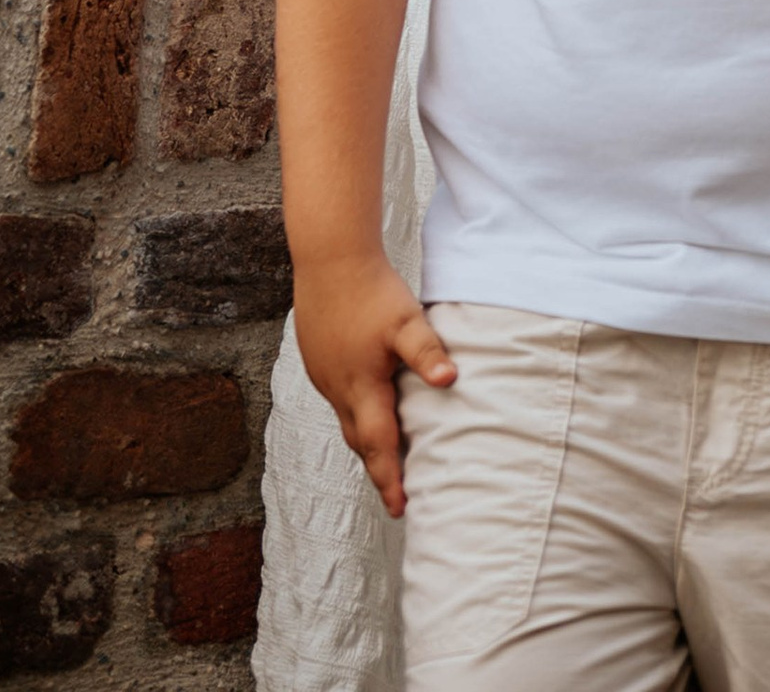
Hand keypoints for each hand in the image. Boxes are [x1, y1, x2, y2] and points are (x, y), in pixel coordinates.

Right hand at [292, 252, 455, 516]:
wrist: (329, 259)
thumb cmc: (371, 290)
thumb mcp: (405, 321)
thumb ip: (427, 352)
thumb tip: (450, 380)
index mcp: (362, 387)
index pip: (379, 446)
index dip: (390, 479)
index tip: (401, 509)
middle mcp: (339, 389)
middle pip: (360, 441)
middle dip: (378, 470)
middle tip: (395, 497)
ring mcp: (325, 376)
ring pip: (347, 422)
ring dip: (366, 444)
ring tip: (384, 461)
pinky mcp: (319, 361)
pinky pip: (338, 401)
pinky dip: (355, 416)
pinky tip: (366, 410)